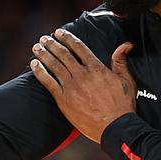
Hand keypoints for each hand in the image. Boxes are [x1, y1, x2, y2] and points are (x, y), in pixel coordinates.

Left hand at [30, 28, 135, 142]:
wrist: (114, 127)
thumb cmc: (122, 106)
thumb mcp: (126, 80)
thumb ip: (121, 61)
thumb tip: (125, 45)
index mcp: (96, 68)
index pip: (79, 47)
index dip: (67, 38)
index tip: (59, 32)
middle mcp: (81, 75)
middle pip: (63, 54)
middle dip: (52, 44)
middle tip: (44, 38)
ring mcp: (71, 87)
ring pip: (54, 65)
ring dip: (44, 54)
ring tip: (36, 47)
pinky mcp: (63, 99)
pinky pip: (48, 82)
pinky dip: (40, 72)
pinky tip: (34, 64)